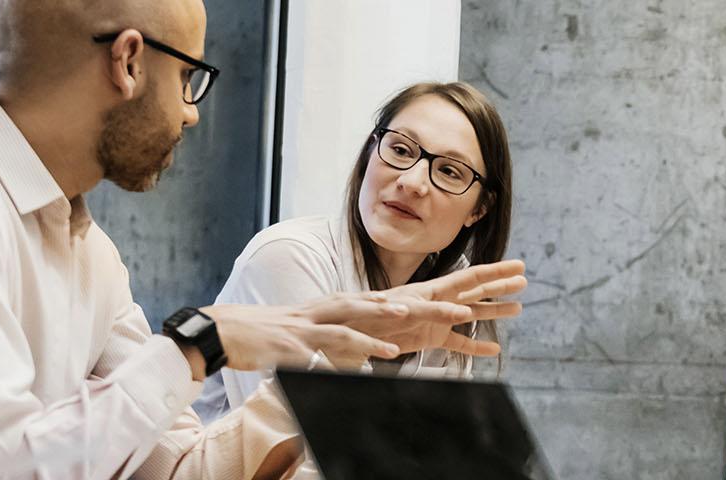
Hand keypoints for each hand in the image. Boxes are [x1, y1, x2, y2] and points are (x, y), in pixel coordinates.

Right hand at [199, 260, 527, 371]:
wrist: (235, 332)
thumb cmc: (285, 338)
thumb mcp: (334, 340)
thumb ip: (361, 343)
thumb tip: (386, 351)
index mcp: (362, 306)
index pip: (414, 297)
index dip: (451, 293)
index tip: (487, 294)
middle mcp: (352, 305)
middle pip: (410, 298)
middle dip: (451, 295)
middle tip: (489, 297)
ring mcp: (333, 317)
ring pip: (385, 313)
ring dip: (422, 313)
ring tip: (456, 313)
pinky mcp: (311, 336)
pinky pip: (343, 341)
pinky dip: (366, 347)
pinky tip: (388, 355)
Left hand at [355, 259, 526, 353]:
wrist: (353, 332)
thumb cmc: (373, 316)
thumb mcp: (401, 311)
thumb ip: (431, 313)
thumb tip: (462, 314)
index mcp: (435, 290)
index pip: (472, 277)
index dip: (496, 271)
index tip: (519, 266)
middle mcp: (440, 301)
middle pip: (477, 290)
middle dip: (500, 284)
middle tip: (524, 279)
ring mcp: (438, 320)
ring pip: (473, 313)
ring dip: (495, 310)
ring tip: (518, 308)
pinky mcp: (431, 339)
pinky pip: (459, 344)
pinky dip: (475, 347)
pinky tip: (493, 350)